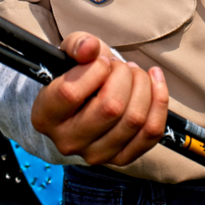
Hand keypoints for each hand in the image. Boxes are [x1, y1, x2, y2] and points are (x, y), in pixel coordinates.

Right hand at [31, 31, 169, 165]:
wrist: (78, 109)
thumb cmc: (74, 76)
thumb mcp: (69, 54)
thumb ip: (77, 45)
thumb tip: (90, 47)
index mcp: (45, 115)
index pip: (71, 92)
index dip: (94, 69)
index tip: (100, 60)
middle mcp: (68, 141)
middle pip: (110, 108)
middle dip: (123, 75)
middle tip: (120, 66)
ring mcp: (95, 154)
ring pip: (134, 119)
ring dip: (142, 86)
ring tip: (134, 73)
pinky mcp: (121, 158)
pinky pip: (151, 132)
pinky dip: (159, 101)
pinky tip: (154, 80)